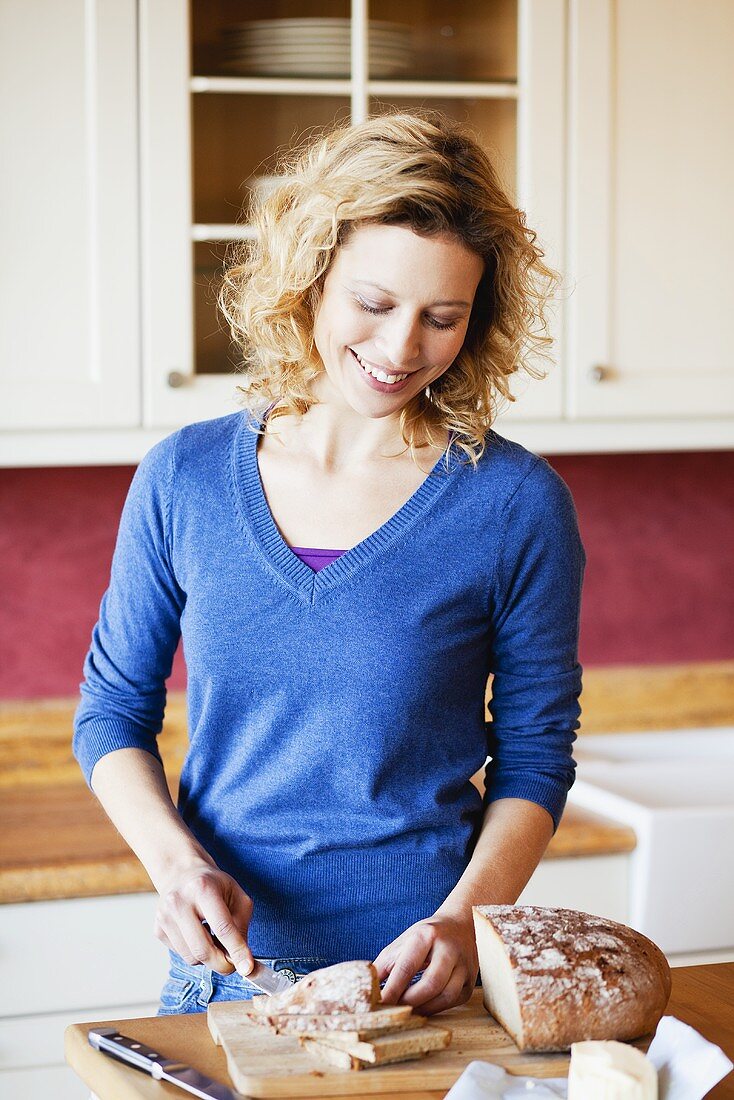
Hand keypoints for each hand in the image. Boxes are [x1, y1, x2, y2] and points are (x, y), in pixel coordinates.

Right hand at [153, 860, 254, 977]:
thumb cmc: (214, 886)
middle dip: (222, 964)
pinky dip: (195, 953)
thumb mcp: (236, 895)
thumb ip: (241, 926)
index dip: (237, 951)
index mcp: (203, 888)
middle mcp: (179, 902)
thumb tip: (243, 961)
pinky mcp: (158, 930)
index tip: (248, 969)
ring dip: (209, 959)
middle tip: (234, 964)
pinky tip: (198, 935)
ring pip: (191, 957)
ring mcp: (164, 917)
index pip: (222, 928)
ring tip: (214, 940)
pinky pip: (181, 955)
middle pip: (203, 949)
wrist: (182, 874)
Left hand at [373, 913, 478, 1015]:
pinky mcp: (471, 980)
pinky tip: (423, 1008)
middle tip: (395, 1010)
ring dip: (424, 1008)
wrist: (460, 925)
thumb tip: (368, 989)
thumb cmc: (425, 936)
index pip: (408, 966)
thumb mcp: (403, 942)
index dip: (393, 989)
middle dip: (410, 1001)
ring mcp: (464, 965)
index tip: (379, 1005)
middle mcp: (449, 948)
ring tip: (408, 1011)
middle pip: (431, 983)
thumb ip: (385, 964)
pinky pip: (454, 1001)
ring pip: (446, 996)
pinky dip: (436, 1008)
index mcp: (427, 935)